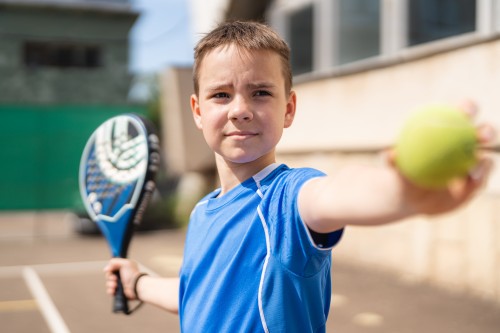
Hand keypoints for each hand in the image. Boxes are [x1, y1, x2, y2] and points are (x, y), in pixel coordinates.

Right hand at [104, 258, 140, 299]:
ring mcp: (119, 283)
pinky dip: (110, 290)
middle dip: (110, 278)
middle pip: (109, 276)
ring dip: (110, 284)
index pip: (111, 268)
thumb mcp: (125, 263)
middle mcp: (120, 275)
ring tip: (115, 285)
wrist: (136, 286)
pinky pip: (110, 291)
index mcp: (122, 268)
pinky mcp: (118, 291)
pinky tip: (114, 290)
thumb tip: (106, 269)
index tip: (110, 271)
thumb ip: (114, 262)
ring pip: (108, 283)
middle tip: (115, 279)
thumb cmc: (132, 274)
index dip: (109, 270)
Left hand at [389, 100, 494, 215]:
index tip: (464, 111)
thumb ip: (393, 160)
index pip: (461, 114)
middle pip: (483, 133)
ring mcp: (473, 164)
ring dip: (484, 164)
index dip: (467, 108)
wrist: (409, 197)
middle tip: (480, 136)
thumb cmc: (401, 174)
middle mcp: (466, 144)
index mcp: (449, 130)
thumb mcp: (394, 167)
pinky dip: (473, 184)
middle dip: (487, 131)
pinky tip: (465, 188)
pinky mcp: (476, 183)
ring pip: (486, 160)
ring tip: (474, 171)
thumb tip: (391, 154)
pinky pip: (479, 183)